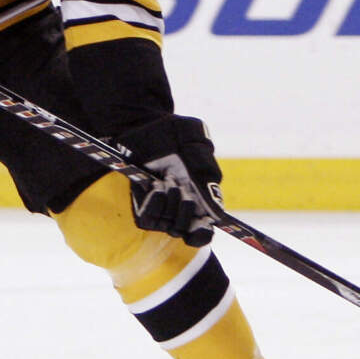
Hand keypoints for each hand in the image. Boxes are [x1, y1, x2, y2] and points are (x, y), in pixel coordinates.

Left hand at [118, 115, 223, 245]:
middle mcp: (181, 206)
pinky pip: (148, 220)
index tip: (203, 225)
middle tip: (182, 187)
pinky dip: (154, 205)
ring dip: (170, 205)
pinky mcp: (141, 203)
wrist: (141, 124)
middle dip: (186, 212)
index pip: (203, 231)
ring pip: (169, 226)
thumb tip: (217, 214)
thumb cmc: (172, 134)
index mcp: (200, 197)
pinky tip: (155, 186)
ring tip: (167, 180)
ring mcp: (160, 206)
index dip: (203, 234)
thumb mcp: (196, 147)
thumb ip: (208, 177)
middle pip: (187, 232)